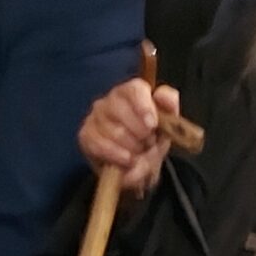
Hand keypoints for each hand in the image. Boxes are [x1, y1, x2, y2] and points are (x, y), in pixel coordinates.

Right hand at [78, 78, 177, 198]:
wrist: (137, 166)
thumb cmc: (151, 140)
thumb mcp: (168, 125)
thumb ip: (169, 105)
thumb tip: (163, 96)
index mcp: (133, 92)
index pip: (134, 89)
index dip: (144, 106)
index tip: (152, 125)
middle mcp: (111, 99)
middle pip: (121, 109)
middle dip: (140, 133)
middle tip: (148, 143)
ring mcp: (95, 116)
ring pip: (113, 130)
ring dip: (131, 148)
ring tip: (139, 153)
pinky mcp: (86, 135)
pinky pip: (99, 144)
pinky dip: (116, 155)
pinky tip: (126, 160)